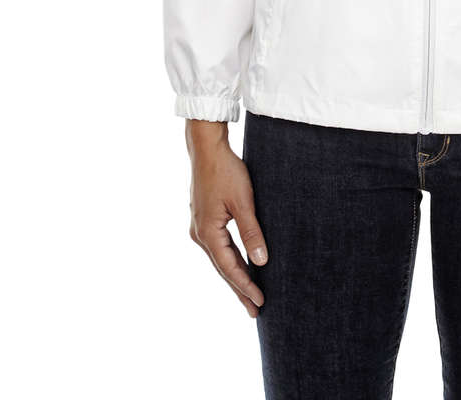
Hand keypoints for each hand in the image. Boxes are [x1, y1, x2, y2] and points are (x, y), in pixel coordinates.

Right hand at [185, 119, 268, 317]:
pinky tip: (240, 266)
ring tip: (250, 294)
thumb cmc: (226, 171)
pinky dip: (230, 260)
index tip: (261, 302)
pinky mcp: (204, 220)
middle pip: (223, 268)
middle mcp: (199, 235)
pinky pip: (219, 248)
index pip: (230, 268)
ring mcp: (199, 228)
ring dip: (235, 276)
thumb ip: (251, 232)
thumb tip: (261, 260)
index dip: (246, 286)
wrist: (207, 149)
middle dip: (240, 289)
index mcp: (208, 233)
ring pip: (220, 259)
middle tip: (256, 310)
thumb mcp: (243, 201)